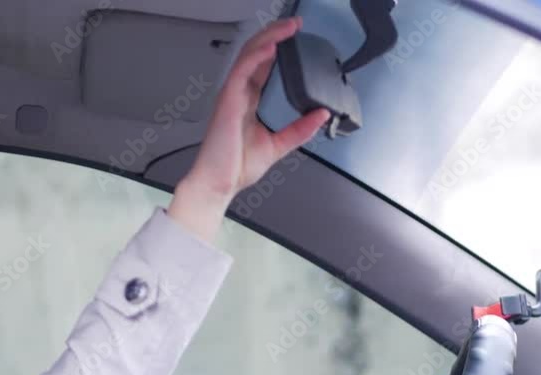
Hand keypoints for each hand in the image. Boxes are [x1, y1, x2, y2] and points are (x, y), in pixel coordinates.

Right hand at [168, 16, 330, 241]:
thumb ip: (299, 130)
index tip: (295, 36)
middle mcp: (239, 94)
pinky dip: (257, 56)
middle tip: (295, 24)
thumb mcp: (278, 145)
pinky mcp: (228, 101)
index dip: (277, 47)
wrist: (219, 184)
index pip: (263, 65)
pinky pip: (242, 71)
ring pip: (248, 55)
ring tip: (288, 28)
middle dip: (275, 35)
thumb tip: (321, 115)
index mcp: (248, 101)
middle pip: (255, 53)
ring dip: (269, 38)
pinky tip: (272, 47)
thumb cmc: (235, 167)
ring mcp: (232, 95)